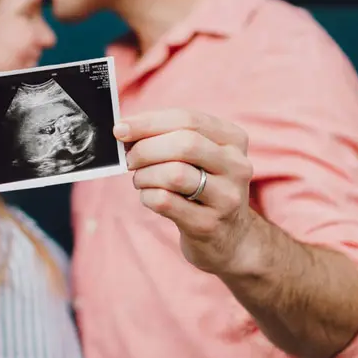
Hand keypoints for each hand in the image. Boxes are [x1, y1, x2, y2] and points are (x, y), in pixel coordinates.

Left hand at [115, 109, 256, 275]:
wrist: (230, 238)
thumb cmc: (203, 187)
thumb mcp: (199, 157)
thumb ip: (168, 137)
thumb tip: (125, 129)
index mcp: (233, 140)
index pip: (188, 120)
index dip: (148, 122)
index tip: (121, 129)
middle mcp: (236, 166)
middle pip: (184, 144)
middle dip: (146, 149)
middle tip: (129, 159)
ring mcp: (226, 197)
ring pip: (174, 174)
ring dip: (145, 175)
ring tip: (141, 180)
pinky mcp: (209, 224)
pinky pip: (166, 202)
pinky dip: (147, 196)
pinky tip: (149, 197)